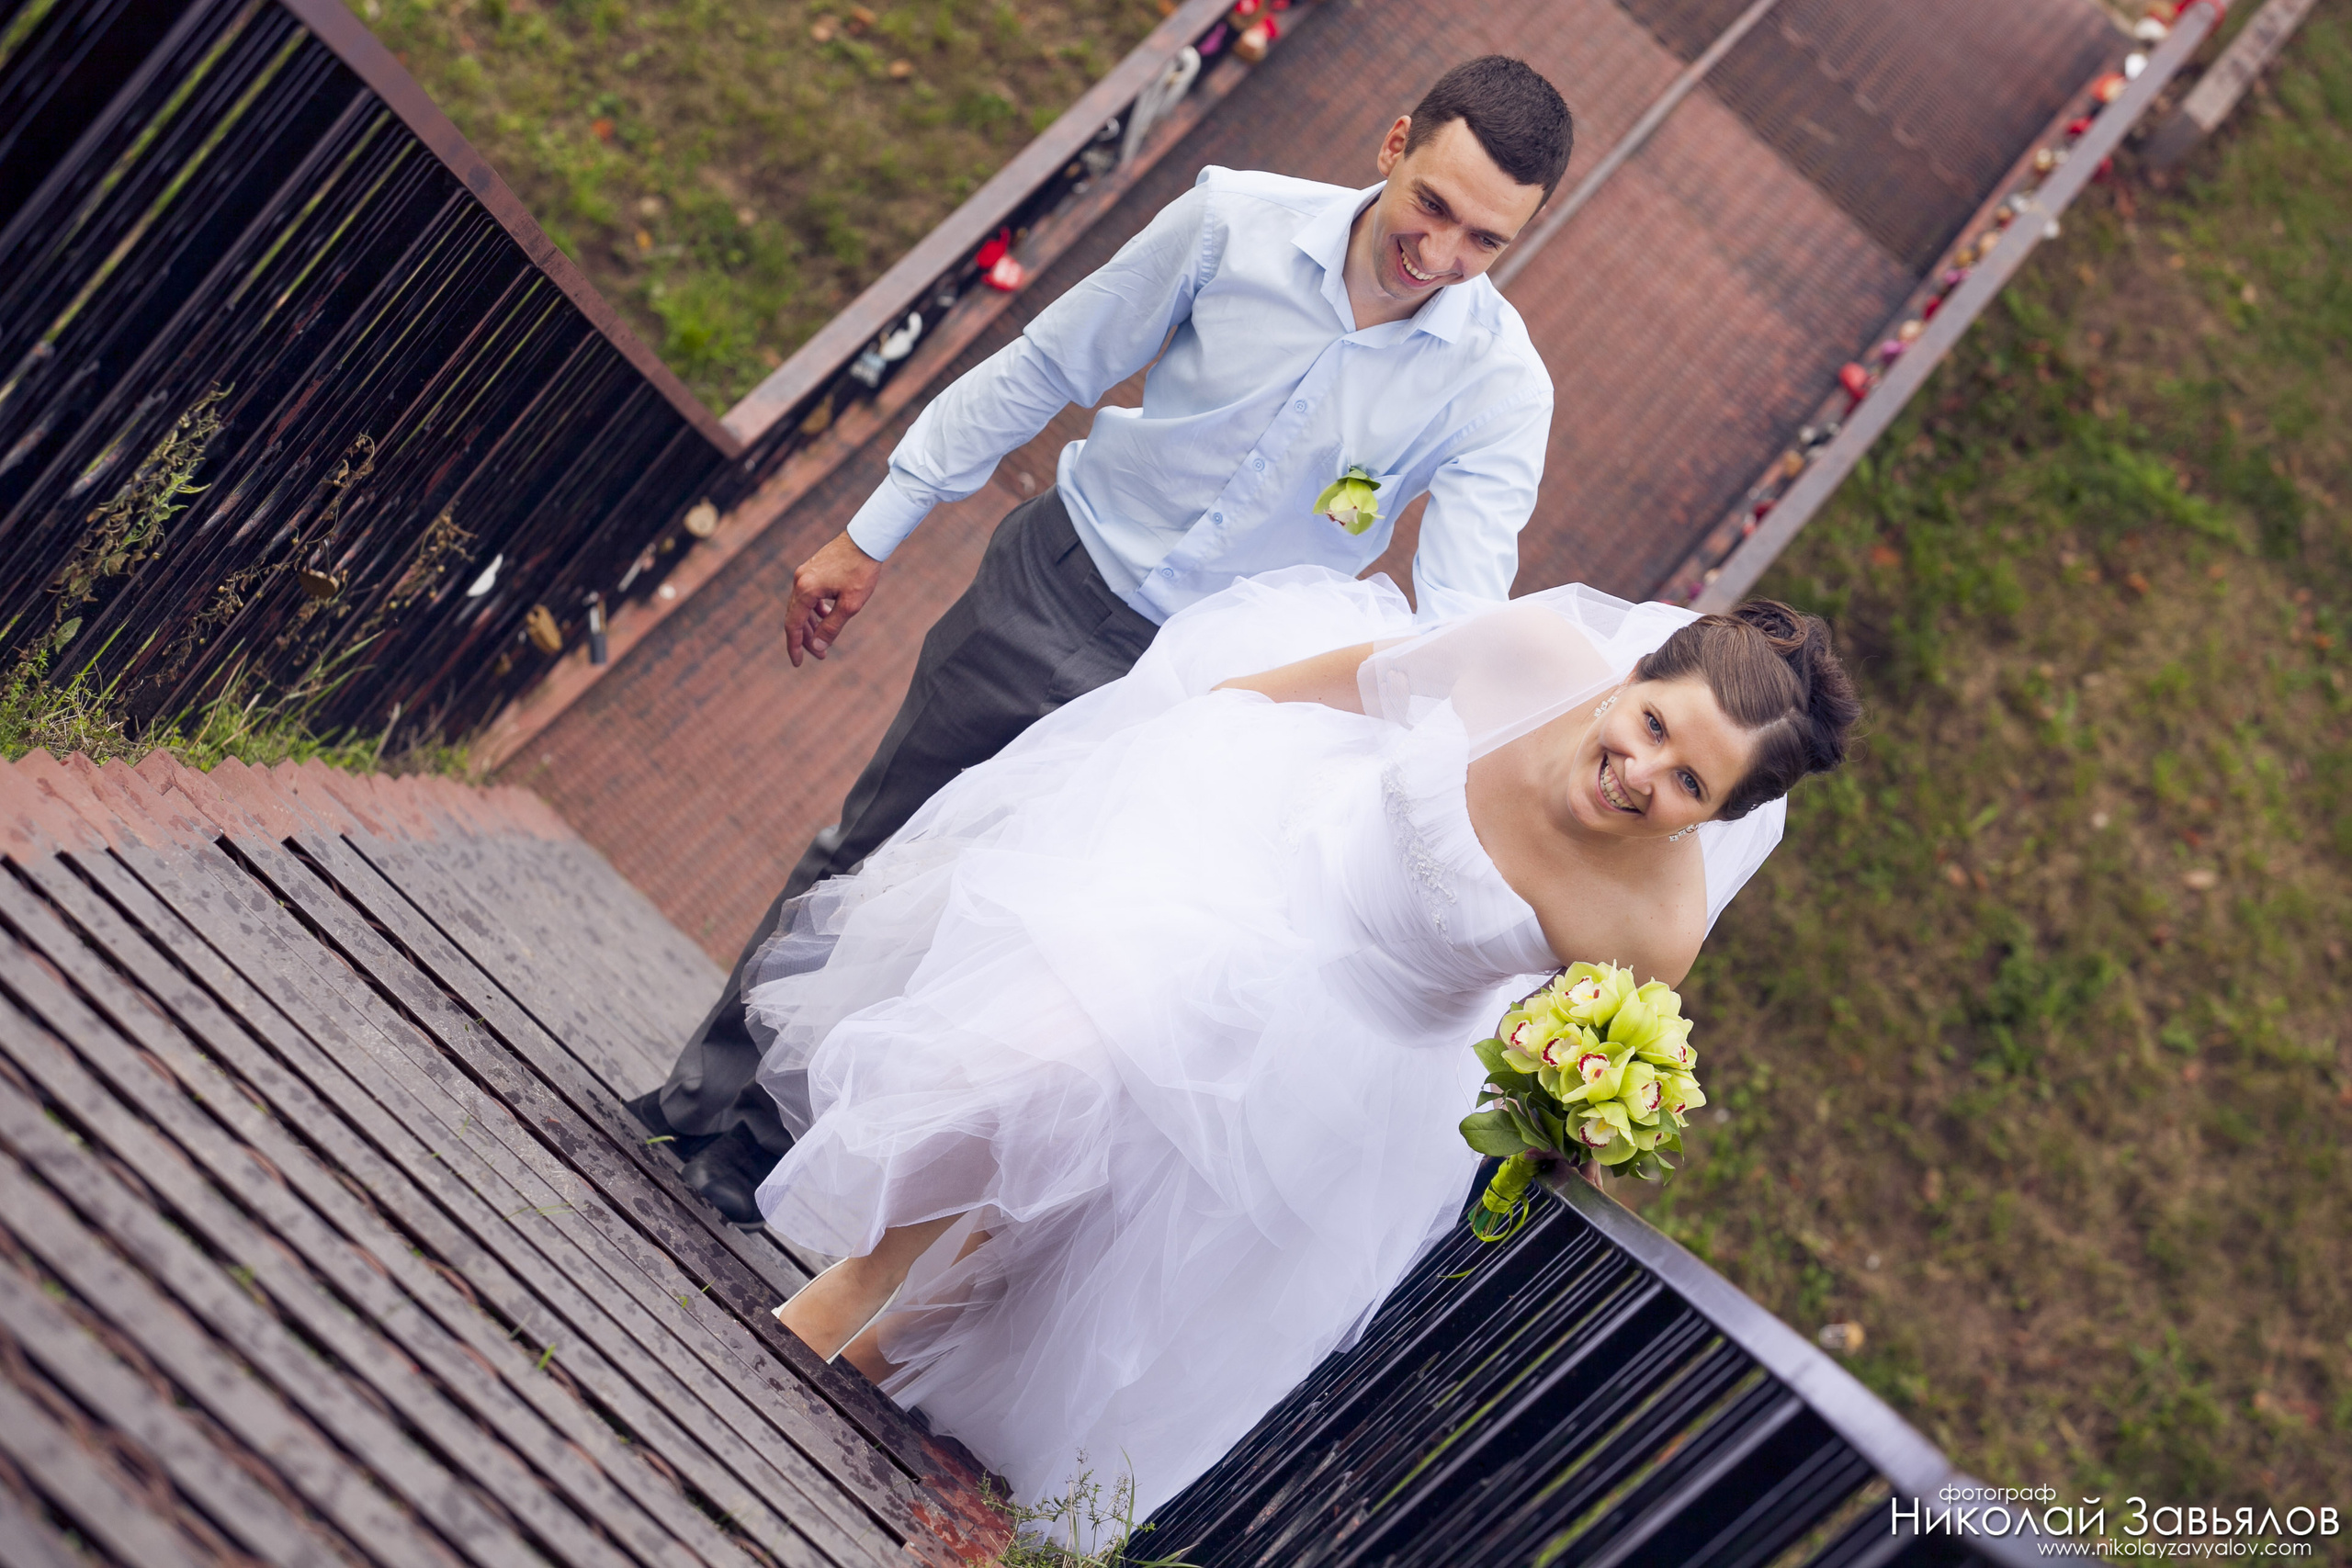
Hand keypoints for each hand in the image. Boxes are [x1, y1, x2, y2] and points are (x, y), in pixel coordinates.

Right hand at [786, 531, 883, 665]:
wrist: (867, 538)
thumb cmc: (861, 570)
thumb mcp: (850, 604)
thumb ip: (832, 627)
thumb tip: (818, 646)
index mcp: (806, 590)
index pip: (793, 626)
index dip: (795, 646)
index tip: (798, 663)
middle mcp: (800, 580)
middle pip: (796, 617)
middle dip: (806, 639)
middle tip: (821, 655)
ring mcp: (804, 573)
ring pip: (801, 606)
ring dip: (811, 624)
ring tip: (824, 639)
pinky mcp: (812, 569)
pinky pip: (808, 595)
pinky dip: (815, 609)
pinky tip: (827, 616)